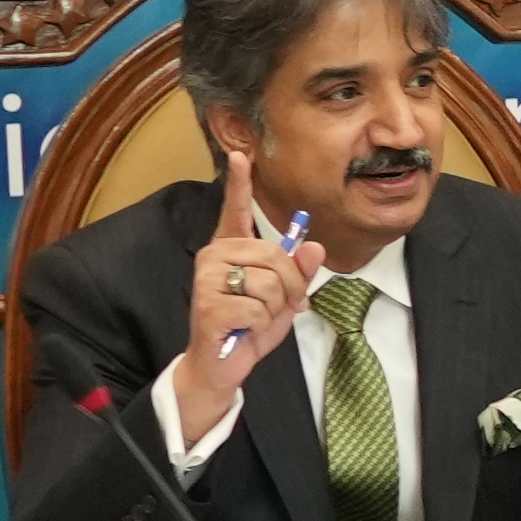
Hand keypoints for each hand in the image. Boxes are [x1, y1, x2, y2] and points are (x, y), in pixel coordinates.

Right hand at [164, 142, 328, 449]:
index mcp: (230, 250)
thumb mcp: (283, 299)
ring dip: (276, 307)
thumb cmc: (249, 327)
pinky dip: (262, 324)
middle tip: (274, 306)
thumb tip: (313, 246)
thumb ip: (299, 272)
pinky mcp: (208, 305)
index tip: (240, 155)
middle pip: (276, 255)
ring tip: (256, 318)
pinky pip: (260, 307)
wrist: (219, 365)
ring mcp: (207, 280)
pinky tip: (243, 329)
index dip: (239, 184)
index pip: (236, 211)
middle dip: (290, 286)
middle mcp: (213, 257)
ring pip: (271, 282)